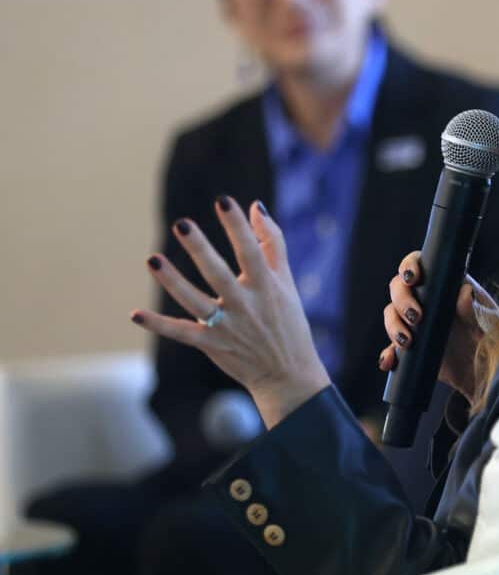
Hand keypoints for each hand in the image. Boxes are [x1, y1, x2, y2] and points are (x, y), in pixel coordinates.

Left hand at [132, 197, 330, 429]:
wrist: (288, 373)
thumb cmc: (287, 321)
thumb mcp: (285, 281)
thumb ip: (273, 243)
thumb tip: (257, 206)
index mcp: (267, 287)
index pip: (252, 251)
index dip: (238, 227)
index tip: (224, 201)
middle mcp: (246, 305)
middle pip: (219, 274)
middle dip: (201, 249)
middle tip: (182, 224)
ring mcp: (227, 327)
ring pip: (195, 302)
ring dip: (172, 281)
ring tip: (152, 259)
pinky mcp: (211, 345)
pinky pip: (182, 333)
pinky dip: (158, 325)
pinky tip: (135, 314)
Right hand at [377, 251, 498, 399]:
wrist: (486, 372)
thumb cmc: (494, 338)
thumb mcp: (492, 323)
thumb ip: (478, 309)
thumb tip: (465, 293)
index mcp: (446, 284)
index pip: (421, 264)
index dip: (410, 266)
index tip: (412, 278)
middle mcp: (427, 300)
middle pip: (399, 288)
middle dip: (402, 300)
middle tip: (416, 317)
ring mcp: (415, 323)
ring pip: (391, 315)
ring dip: (393, 326)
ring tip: (407, 341)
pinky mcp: (410, 347)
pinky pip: (390, 348)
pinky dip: (387, 354)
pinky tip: (388, 361)